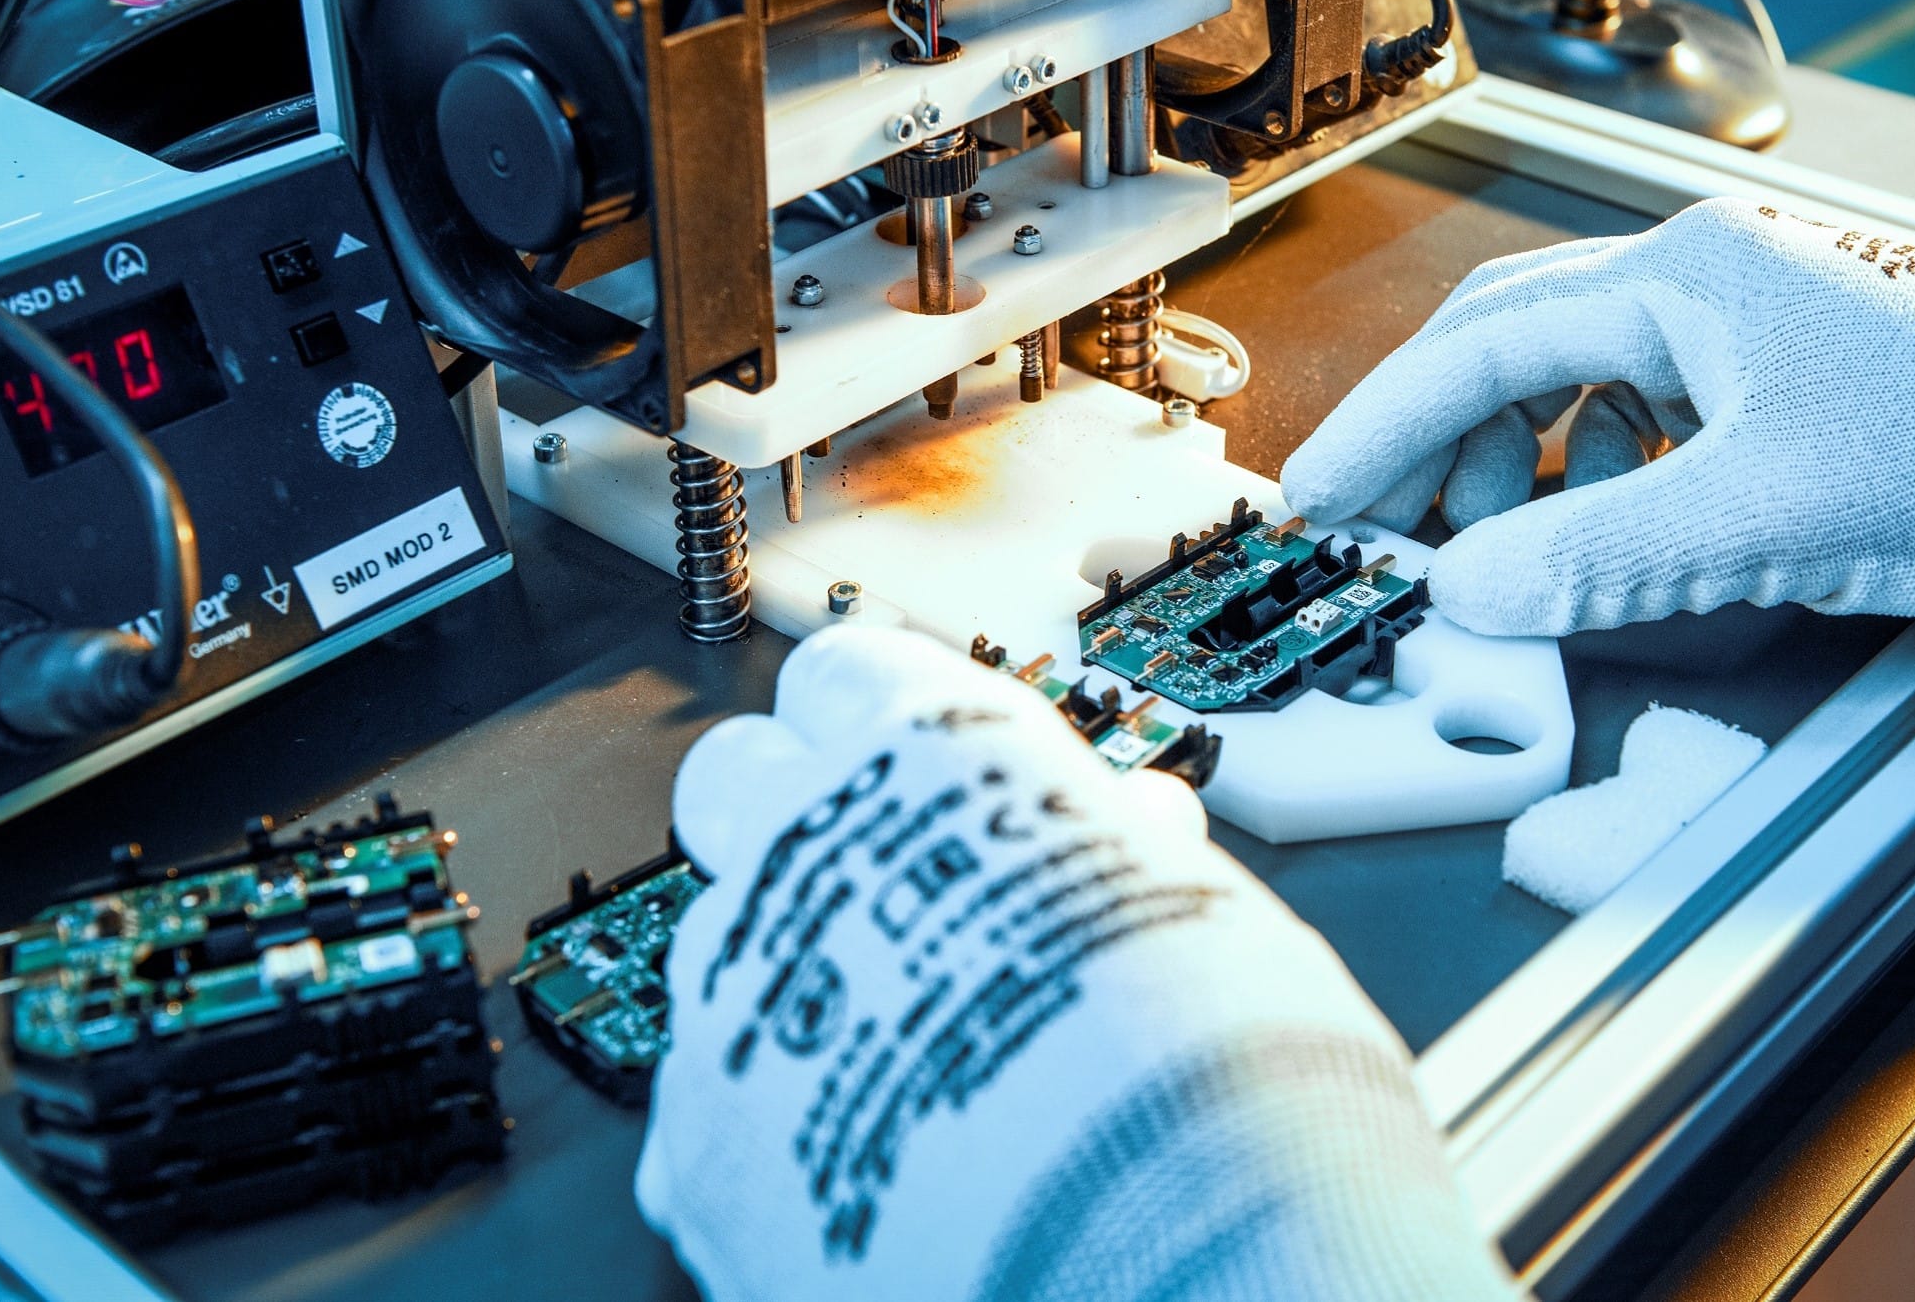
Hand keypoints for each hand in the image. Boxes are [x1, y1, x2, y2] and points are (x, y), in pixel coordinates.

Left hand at [637, 627, 1518, 1301]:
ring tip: (904, 1058)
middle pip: (736, 777)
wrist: (1166, 1260)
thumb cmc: (1219, 1067)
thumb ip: (1114, 849)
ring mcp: (736, 989)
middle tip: (885, 890)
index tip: (919, 768)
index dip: (886, 722)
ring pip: (717, 940)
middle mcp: (811, 846)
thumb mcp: (1199, 903)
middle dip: (792, 819)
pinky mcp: (696, 1136)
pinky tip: (865, 1165)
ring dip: (789, 977)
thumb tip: (1123, 831)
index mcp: (935, 753)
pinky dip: (773, 1123)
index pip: (849, 672)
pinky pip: (710, 1098)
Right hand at [1283, 198, 1914, 634]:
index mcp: (1681, 278)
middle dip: (1440, 444)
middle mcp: (1703, 275)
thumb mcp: (1763, 519)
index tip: (1320, 495)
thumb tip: (1471, 588)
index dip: (1384, 428)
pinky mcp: (1784, 359)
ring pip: (1581, 376)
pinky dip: (1602, 466)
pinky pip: (1648, 403)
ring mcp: (1746, 313)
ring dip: (1522, 463)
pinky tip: (1617, 524)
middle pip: (1516, 346)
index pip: (1480, 346)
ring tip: (1505, 545)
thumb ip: (1598, 557)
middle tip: (1387, 528)